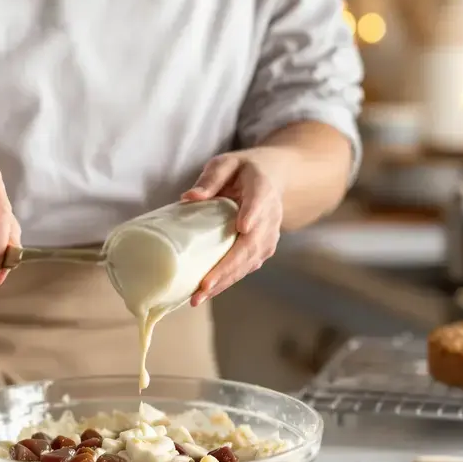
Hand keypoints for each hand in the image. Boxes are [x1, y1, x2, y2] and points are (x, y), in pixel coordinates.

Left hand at [181, 147, 289, 305]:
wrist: (273, 179)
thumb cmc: (243, 171)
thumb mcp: (227, 163)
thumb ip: (211, 178)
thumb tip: (188, 198)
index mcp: (262, 191)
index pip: (259, 204)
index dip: (252, 216)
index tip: (243, 227)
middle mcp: (270, 218)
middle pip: (251, 245)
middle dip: (227, 268)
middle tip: (203, 286)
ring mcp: (268, 237)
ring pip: (248, 263)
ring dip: (224, 282)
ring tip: (197, 297)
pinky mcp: (262, 250)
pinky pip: (245, 268)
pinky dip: (227, 281)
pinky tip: (206, 293)